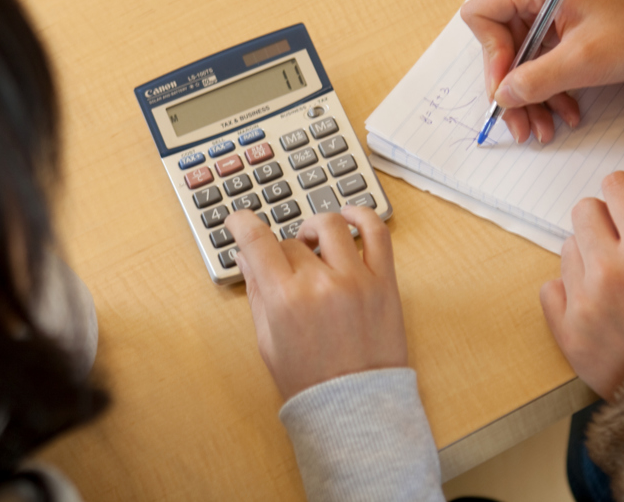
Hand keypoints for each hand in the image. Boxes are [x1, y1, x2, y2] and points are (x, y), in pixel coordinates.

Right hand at [226, 207, 406, 400]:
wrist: (356, 407)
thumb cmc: (310, 382)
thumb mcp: (268, 340)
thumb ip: (257, 292)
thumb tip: (247, 256)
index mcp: (286, 299)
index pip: (257, 240)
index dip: (243, 223)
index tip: (239, 219)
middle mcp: (320, 283)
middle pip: (291, 241)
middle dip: (282, 252)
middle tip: (285, 270)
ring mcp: (356, 278)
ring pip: (330, 224)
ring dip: (314, 227)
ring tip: (312, 242)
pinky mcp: (384, 281)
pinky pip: (376, 231)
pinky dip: (361, 215)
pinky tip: (349, 217)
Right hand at [460, 0, 623, 143]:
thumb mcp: (583, 59)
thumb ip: (536, 79)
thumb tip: (504, 96)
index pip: (482, 16)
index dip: (489, 55)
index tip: (506, 87)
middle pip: (499, 44)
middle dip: (511, 87)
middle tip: (520, 122)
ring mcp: (549, 9)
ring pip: (520, 58)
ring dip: (530, 95)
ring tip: (543, 127)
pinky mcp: (563, 25)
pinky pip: (542, 59)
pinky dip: (549, 87)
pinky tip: (564, 111)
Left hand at [541, 171, 623, 399]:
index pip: (616, 187)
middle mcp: (608, 270)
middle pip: (585, 212)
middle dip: (608, 217)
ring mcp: (584, 304)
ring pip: (569, 250)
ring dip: (592, 254)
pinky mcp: (569, 335)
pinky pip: (551, 289)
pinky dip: (571, 289)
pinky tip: (600, 300)